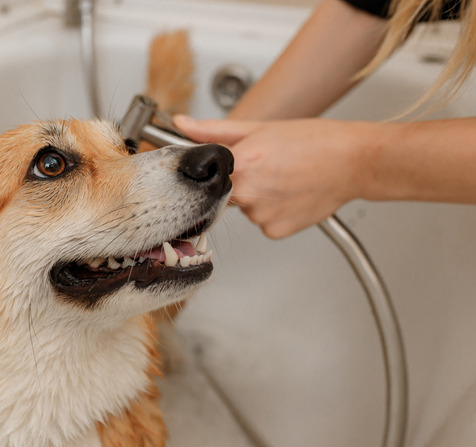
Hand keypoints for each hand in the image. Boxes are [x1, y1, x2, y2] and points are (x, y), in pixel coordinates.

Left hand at [174, 115, 369, 238]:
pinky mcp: (274, 231)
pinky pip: (263, 222)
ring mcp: (261, 216)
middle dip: (241, 181)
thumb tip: (183, 125)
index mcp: (241, 165)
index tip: (234, 164)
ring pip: (245, 208)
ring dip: (258, 196)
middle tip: (268, 167)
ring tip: (284, 179)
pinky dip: (273, 211)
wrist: (354, 162)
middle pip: (226, 192)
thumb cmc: (315, 142)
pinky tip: (290, 195)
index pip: (209, 174)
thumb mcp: (259, 128)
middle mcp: (248, 194)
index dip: (220, 169)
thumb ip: (214, 131)